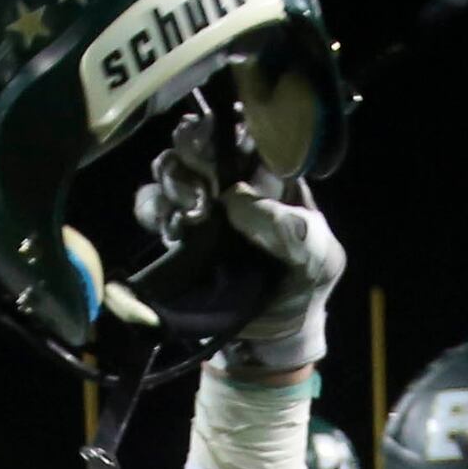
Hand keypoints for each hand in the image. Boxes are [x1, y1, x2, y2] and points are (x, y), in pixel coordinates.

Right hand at [153, 110, 342, 372]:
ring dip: (175, 179)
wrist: (271, 339)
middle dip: (195, 148)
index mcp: (274, 176)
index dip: (232, 129)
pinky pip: (151, 205)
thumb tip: (233, 198)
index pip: (248, 132)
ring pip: (171, 168)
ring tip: (193, 211)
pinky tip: (175, 229)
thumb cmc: (304, 287)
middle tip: (204, 180)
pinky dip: (154, 209)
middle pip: (201, 141)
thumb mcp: (316, 258)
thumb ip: (287, 227)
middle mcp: (234, 182)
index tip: (225, 143)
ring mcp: (202, 206)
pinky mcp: (177, 233)